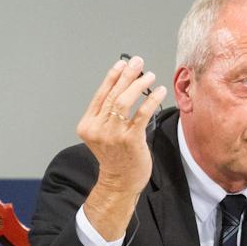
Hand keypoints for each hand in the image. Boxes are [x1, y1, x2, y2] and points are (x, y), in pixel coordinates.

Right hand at [77, 56, 166, 194]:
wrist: (120, 182)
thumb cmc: (116, 157)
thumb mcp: (104, 134)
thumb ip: (108, 114)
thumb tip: (124, 85)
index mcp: (87, 125)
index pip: (100, 95)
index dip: (112, 77)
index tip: (122, 64)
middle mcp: (98, 129)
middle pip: (112, 94)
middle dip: (127, 75)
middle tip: (138, 62)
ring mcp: (113, 135)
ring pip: (124, 101)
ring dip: (139, 85)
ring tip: (150, 76)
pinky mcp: (130, 140)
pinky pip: (142, 113)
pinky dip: (151, 99)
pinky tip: (159, 91)